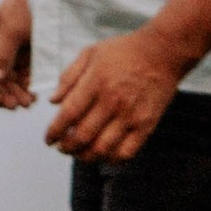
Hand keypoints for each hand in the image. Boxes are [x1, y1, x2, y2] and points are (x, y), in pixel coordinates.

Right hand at [0, 0, 36, 112]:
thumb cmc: (27, 3)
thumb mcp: (13, 29)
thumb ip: (3, 55)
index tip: (0, 100)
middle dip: (4, 94)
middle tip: (19, 105)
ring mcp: (11, 53)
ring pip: (9, 81)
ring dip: (16, 94)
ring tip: (29, 102)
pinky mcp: (28, 55)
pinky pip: (24, 77)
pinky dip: (27, 86)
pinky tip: (35, 93)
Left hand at [43, 29, 183, 164]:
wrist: (162, 52)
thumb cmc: (123, 51)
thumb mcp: (90, 53)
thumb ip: (68, 77)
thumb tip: (52, 101)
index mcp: (96, 82)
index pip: (68, 114)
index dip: (54, 131)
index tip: (48, 139)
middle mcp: (113, 101)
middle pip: (83, 136)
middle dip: (66, 147)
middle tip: (61, 148)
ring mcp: (131, 115)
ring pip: (102, 149)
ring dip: (85, 156)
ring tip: (78, 153)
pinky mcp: (146, 125)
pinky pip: (126, 153)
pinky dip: (111, 159)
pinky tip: (103, 154)